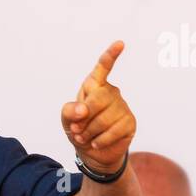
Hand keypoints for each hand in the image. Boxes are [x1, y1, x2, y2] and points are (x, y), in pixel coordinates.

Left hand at [60, 41, 135, 174]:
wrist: (91, 152)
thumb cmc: (78, 129)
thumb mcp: (66, 119)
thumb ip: (69, 110)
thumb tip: (82, 109)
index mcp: (95, 86)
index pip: (102, 68)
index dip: (110, 55)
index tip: (120, 43)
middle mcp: (111, 93)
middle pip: (98, 99)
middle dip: (83, 118)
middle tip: (76, 129)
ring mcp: (122, 107)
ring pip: (104, 119)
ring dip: (89, 132)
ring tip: (84, 137)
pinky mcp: (129, 122)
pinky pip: (112, 132)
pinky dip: (99, 141)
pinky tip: (96, 143)